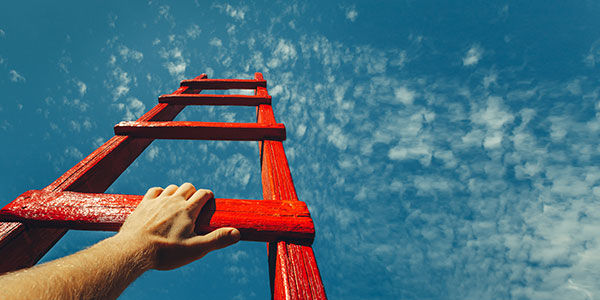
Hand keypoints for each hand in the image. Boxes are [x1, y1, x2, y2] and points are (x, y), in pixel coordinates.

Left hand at [116, 183, 240, 269]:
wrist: (133, 251)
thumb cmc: (165, 252)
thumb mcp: (195, 249)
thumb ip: (217, 240)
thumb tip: (237, 233)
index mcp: (188, 210)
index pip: (203, 194)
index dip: (208, 197)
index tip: (209, 204)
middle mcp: (173, 201)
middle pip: (188, 187)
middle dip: (194, 193)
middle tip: (194, 206)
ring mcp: (157, 201)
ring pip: (172, 188)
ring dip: (177, 193)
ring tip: (178, 205)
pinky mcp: (143, 204)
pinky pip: (155, 190)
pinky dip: (160, 193)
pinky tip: (161, 202)